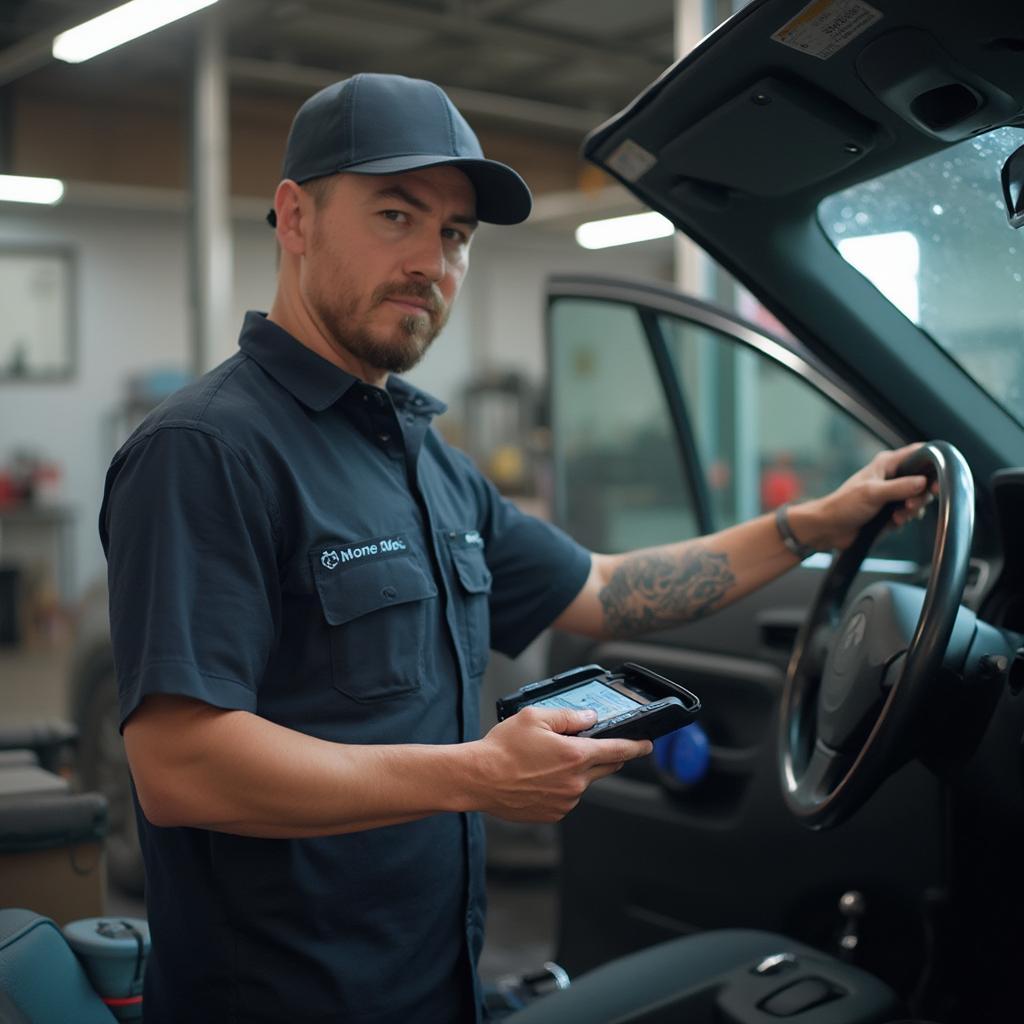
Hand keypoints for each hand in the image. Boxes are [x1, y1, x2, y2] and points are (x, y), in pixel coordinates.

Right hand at [467, 707, 651, 822]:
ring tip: (545, 761)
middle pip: (605, 768)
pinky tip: (538, 777)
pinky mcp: (553, 814)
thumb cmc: (502, 749)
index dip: (636, 747)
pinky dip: (561, 786)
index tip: (647, 745)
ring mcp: (565, 801)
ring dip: (576, 771)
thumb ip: (568, 717)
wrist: (478, 778)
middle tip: (589, 746)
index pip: (617, 751)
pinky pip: (567, 797)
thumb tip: (589, 719)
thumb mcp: (535, 717)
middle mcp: (575, 782)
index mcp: (574, 756)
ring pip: (583, 782)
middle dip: (605, 756)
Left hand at [795, 443, 932, 550]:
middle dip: (922, 494)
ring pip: (918, 499)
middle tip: (911, 504)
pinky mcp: (891, 511)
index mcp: (887, 464)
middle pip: (924, 480)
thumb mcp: (872, 493)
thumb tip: (923, 482)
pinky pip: (909, 514)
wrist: (829, 528)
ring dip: (912, 510)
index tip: (938, 478)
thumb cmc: (843, 505)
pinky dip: (904, 519)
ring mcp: (893, 495)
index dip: (932, 463)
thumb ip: (900, 487)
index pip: (918, 454)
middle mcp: (892, 477)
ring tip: (897, 516)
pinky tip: (893, 523)